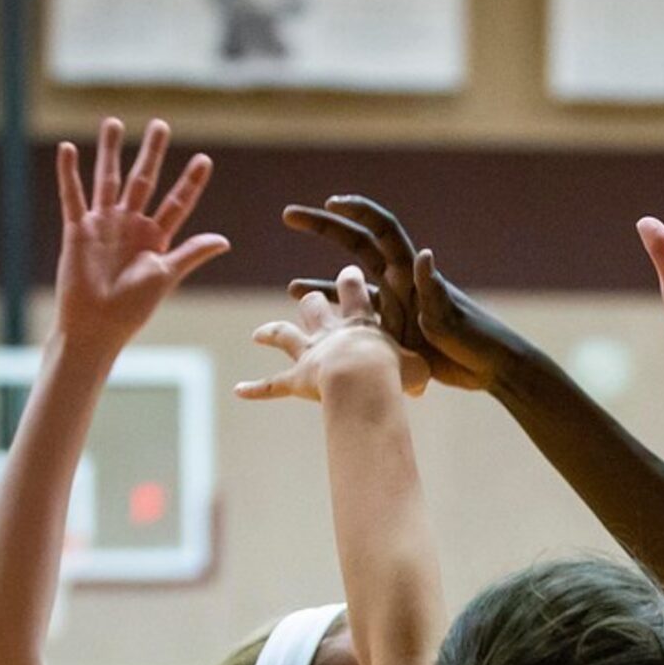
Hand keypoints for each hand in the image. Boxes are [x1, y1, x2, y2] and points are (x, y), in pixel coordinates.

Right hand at [54, 119, 227, 350]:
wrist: (98, 324)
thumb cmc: (133, 307)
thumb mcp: (166, 275)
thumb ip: (191, 253)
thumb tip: (224, 240)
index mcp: (156, 238)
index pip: (178, 203)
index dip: (191, 182)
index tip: (204, 160)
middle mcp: (131, 226)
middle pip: (144, 181)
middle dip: (152, 154)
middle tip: (160, 125)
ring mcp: (104, 224)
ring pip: (109, 180)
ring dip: (111, 151)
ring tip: (113, 122)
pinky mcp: (78, 229)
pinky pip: (73, 196)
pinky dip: (70, 173)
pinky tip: (69, 149)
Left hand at [236, 266, 428, 402]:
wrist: (362, 377)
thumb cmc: (395, 370)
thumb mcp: (418, 366)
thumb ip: (419, 369)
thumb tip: (424, 383)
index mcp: (361, 324)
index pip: (354, 294)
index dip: (350, 284)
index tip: (348, 273)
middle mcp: (331, 332)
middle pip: (315, 307)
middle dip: (311, 300)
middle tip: (306, 296)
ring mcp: (310, 353)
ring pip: (286, 334)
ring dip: (272, 332)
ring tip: (259, 334)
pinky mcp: (298, 379)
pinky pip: (273, 385)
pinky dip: (256, 389)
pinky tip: (239, 391)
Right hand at [283, 196, 489, 390]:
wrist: (488, 368)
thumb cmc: (475, 339)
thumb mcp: (449, 316)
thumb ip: (433, 288)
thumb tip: (424, 253)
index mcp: (411, 272)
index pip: (380, 229)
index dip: (357, 210)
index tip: (330, 201)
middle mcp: (399, 282)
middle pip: (355, 246)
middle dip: (323, 227)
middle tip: (289, 215)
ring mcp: (395, 306)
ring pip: (349, 290)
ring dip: (321, 287)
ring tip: (292, 290)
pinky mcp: (393, 331)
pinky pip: (356, 322)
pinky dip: (337, 323)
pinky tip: (315, 329)